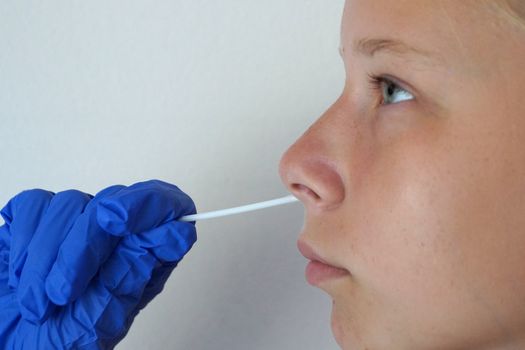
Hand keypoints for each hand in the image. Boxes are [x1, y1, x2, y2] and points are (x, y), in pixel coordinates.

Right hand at [0, 179, 196, 348]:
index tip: (119, 223)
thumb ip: (136, 270)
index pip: (170, 208)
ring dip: (47, 256)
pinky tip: (20, 274)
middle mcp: (116, 232)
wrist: (11, 346)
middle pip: (114, 203)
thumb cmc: (64, 339)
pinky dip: (24, 240)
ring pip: (72, 202)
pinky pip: (36, 204)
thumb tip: (172, 231)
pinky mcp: (39, 218)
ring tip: (39, 301)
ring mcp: (77, 222)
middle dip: (84, 246)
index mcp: (146, 254)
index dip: (152, 206)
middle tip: (64, 291)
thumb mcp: (106, 315)